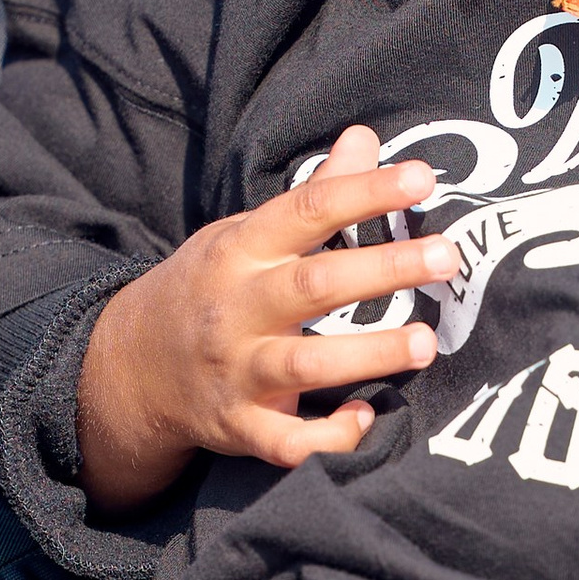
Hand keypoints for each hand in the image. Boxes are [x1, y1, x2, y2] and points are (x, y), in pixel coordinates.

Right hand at [76, 125, 459, 510]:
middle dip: (384, 269)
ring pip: (305, 365)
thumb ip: (312, 194)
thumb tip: (365, 138)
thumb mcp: (245, 234)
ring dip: (369, 354)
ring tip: (426, 343)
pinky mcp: (239, 426)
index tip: (422, 178)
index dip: (365, 191)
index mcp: (241, 250)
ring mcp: (236, 370)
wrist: (131, 366)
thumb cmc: (210, 288)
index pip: (307, 209)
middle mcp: (236, 307)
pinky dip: (327, 437)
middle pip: (314, 284)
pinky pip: (287, 442)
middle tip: (447, 257)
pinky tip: (364, 418)